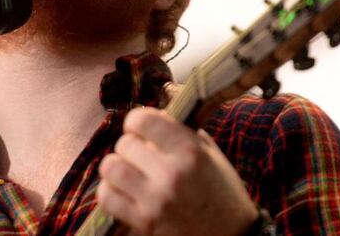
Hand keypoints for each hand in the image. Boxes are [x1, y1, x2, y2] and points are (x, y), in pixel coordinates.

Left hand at [96, 107, 258, 235]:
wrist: (232, 235)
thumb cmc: (221, 191)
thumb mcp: (210, 153)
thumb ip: (180, 132)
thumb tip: (150, 116)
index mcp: (190, 151)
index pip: (142, 120)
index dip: (136, 121)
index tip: (140, 128)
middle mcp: (171, 174)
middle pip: (124, 144)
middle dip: (130, 146)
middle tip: (140, 154)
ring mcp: (155, 201)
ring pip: (110, 168)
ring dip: (117, 167)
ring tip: (129, 171)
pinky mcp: (144, 223)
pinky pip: (107, 196)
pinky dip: (111, 190)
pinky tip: (124, 190)